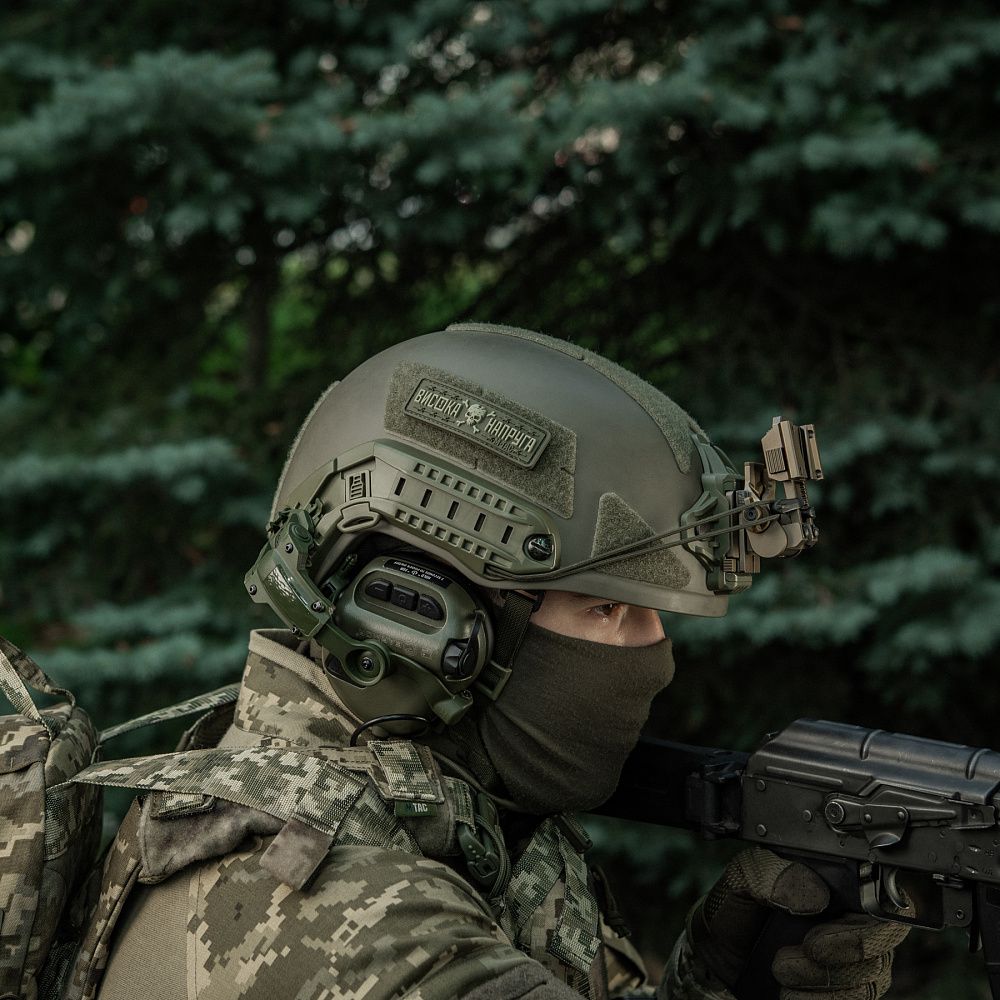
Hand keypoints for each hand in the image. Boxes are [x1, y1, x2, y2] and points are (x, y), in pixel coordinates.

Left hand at [686, 847, 908, 998]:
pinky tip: (788, 995)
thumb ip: (771, 873)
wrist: (717, 956)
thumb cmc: (737, 910)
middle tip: (799, 953)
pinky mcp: (841, 994)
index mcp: (838, 889)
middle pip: (881, 947)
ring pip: (869, 982)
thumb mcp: (742, 879)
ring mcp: (852, 965)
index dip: (873, 922)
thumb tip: (815, 893)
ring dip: (824, 982)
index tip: (821, 937)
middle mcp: (853, 926)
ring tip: (780, 971)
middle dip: (842, 952)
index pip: (885, 903)